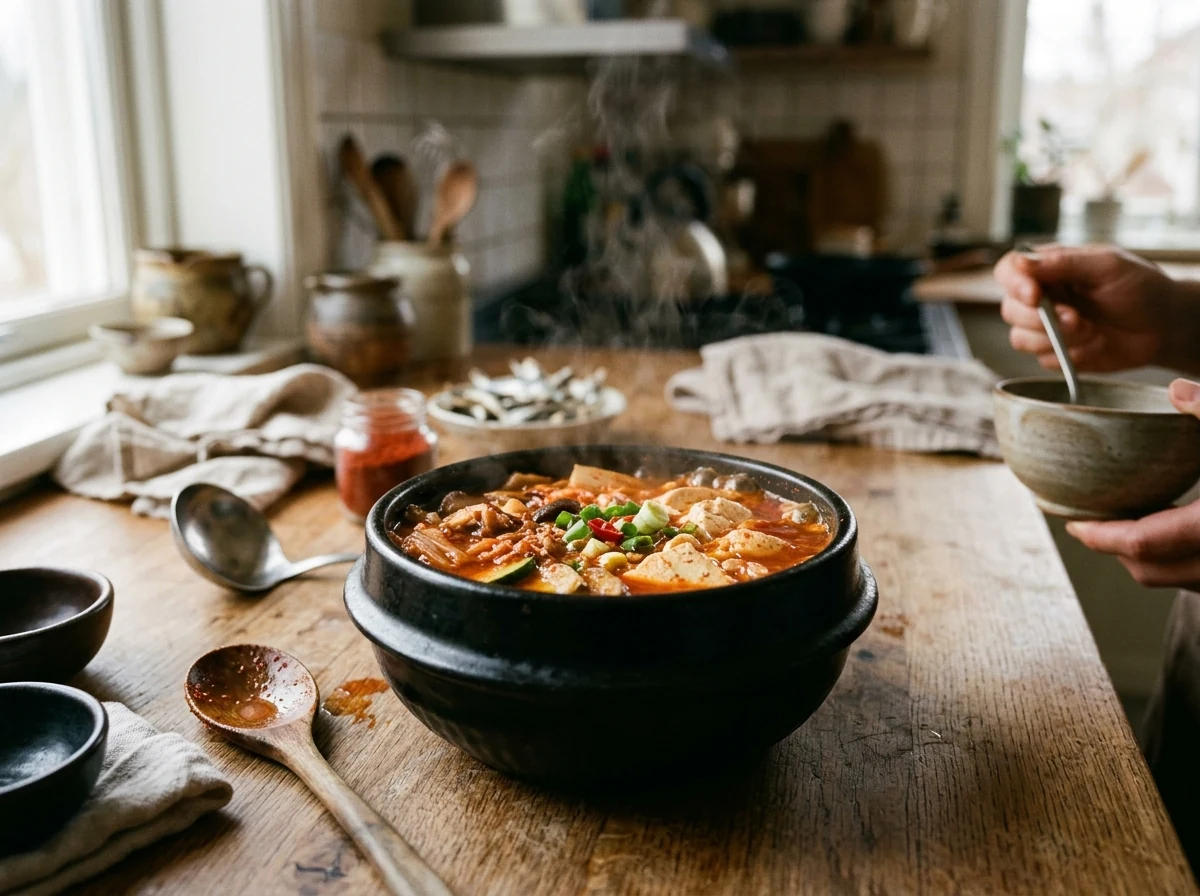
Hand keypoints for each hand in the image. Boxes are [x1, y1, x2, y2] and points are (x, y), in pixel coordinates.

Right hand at [994, 245, 1199, 374]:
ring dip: (1055, 338)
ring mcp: (1047, 328)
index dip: (1014, 283)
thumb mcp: (1107, 266)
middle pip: (1010, 308)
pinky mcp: (1056, 354)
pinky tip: (1093, 344)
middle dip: (1038, 318)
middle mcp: (1042, 297)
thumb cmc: (1141, 287)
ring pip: (1020, 338)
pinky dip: (1067, 355)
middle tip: (1074, 318)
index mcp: (1049, 269)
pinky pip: (1042, 360)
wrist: (1165, 326)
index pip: (1009, 270)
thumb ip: (1064, 262)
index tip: (1034, 295)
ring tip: (1090, 330)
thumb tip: (1022, 262)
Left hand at [1066, 379, 1199, 589]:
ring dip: (1144, 555)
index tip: (1073, 523)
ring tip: (1123, 521)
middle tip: (1088, 523)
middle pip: (1148, 570)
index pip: (1142, 543)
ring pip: (1171, 578)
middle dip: (1114, 548)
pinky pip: (1193, 575)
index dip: (1100, 536)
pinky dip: (1173, 557)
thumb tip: (1176, 389)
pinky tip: (1167, 524)